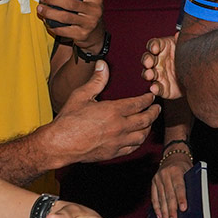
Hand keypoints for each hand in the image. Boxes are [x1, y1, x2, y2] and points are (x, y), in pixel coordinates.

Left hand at [37, 0, 104, 50]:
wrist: (96, 35)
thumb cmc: (90, 11)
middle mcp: (94, 10)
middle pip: (71, 3)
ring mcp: (88, 23)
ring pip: (65, 17)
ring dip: (50, 12)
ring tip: (40, 8)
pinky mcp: (81, 35)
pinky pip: (63, 30)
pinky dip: (53, 25)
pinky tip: (46, 20)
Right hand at [43, 62, 157, 163]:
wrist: (61, 144)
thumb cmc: (69, 120)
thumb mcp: (81, 95)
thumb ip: (96, 80)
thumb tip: (102, 64)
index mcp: (113, 111)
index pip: (138, 104)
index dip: (147, 99)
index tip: (151, 96)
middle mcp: (119, 127)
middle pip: (145, 120)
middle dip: (153, 113)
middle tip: (157, 108)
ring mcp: (118, 142)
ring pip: (142, 136)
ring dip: (148, 128)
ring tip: (149, 122)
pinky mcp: (113, 153)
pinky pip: (133, 148)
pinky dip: (139, 141)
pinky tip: (137, 138)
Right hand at [141, 33, 181, 99]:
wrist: (196, 76)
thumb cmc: (187, 57)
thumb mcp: (185, 48)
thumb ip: (181, 41)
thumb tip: (178, 34)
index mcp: (162, 48)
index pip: (154, 45)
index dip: (153, 46)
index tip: (155, 48)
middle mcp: (157, 61)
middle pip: (148, 59)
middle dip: (147, 60)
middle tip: (149, 62)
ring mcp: (158, 74)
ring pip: (148, 74)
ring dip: (147, 74)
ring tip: (150, 75)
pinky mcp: (162, 87)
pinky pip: (157, 88)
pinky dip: (155, 89)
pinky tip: (155, 88)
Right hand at [150, 151, 190, 217]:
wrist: (173, 155)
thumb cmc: (185, 167)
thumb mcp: (190, 172)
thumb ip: (190, 185)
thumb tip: (192, 205)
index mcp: (176, 171)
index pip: (179, 186)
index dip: (181, 198)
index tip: (183, 209)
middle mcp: (165, 174)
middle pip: (169, 194)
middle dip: (171, 210)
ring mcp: (157, 178)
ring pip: (161, 198)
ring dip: (163, 212)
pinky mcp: (153, 182)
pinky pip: (154, 197)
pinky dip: (156, 207)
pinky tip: (159, 216)